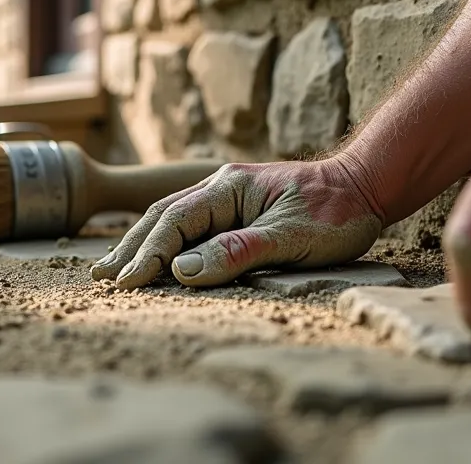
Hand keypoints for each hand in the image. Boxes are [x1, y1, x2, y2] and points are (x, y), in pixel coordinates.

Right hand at [90, 159, 383, 289]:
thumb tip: (183, 271)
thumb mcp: (291, 238)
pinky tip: (155, 256)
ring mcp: (229, 197)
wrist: (369, 186)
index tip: (127, 283)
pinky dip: (167, 243)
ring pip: (173, 219)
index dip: (148, 254)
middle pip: (163, 217)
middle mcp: (222, 187)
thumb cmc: (337, 212)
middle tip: (101, 278)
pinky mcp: (239, 211)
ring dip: (142, 245)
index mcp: (229, 188)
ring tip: (114, 268)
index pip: (174, 222)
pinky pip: (192, 226)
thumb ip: (238, 252)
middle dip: (131, 248)